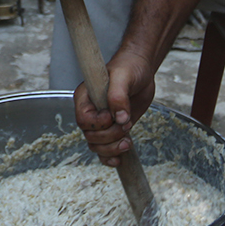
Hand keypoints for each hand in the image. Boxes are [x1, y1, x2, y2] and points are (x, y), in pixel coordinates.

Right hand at [74, 49, 156, 165]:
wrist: (141, 70)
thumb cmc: (128, 67)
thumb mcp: (123, 76)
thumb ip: (118, 95)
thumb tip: (119, 119)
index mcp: (85, 98)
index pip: (83, 120)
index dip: (98, 124)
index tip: (112, 116)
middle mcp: (91, 112)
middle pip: (91, 137)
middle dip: (110, 137)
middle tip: (126, 124)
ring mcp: (102, 123)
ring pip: (97, 147)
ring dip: (112, 148)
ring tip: (127, 141)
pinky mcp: (113, 129)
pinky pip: (105, 151)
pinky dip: (111, 157)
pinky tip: (120, 158)